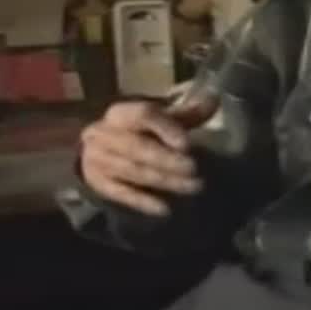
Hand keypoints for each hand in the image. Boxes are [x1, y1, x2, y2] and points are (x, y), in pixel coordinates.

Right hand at [79, 94, 219, 216]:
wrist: (96, 150)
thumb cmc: (135, 132)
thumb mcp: (157, 119)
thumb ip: (186, 114)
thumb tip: (214, 100)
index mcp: (120, 113)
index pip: (142, 115)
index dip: (166, 128)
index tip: (186, 144)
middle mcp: (102, 134)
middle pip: (136, 147)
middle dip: (166, 159)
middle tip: (194, 169)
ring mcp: (96, 160)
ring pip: (132, 171)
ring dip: (164, 181)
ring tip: (193, 187)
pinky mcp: (97, 184)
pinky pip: (121, 194)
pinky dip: (143, 202)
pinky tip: (165, 209)